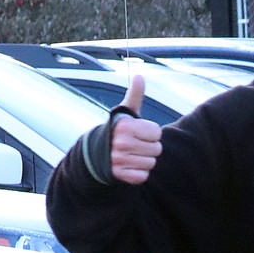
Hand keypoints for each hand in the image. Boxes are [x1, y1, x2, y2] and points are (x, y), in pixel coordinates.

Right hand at [110, 70, 162, 184]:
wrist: (96, 154)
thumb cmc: (117, 130)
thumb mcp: (125, 112)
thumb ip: (135, 95)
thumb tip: (140, 76)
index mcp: (125, 126)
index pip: (157, 133)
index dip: (151, 133)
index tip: (139, 132)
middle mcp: (120, 143)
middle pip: (157, 149)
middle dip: (149, 148)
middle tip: (136, 145)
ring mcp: (118, 160)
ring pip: (151, 163)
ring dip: (144, 160)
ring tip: (133, 154)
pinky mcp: (118, 175)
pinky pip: (143, 176)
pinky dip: (139, 173)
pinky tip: (129, 166)